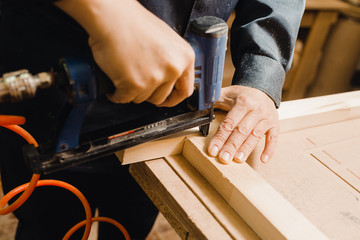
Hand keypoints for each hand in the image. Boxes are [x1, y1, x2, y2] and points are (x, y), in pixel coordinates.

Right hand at [55, 0, 194, 106]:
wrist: (112, 17)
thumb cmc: (133, 23)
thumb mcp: (165, 41)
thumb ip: (170, 61)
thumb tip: (166, 79)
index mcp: (184, 57)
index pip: (185, 90)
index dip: (173, 98)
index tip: (165, 100)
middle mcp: (173, 68)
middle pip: (161, 97)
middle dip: (147, 94)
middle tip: (138, 85)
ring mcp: (155, 78)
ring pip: (142, 99)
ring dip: (131, 92)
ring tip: (124, 77)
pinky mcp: (135, 84)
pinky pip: (124, 98)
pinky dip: (116, 94)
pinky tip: (114, 86)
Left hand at [208, 86, 278, 163]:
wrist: (263, 89)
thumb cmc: (242, 95)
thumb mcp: (227, 93)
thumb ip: (214, 100)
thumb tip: (199, 107)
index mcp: (243, 102)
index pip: (229, 123)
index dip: (220, 137)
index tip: (213, 150)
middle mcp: (256, 110)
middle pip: (242, 131)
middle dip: (231, 146)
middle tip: (224, 158)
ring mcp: (267, 118)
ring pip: (256, 135)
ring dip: (246, 149)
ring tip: (238, 160)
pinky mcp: (275, 124)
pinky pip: (274, 138)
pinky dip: (269, 149)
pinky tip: (263, 160)